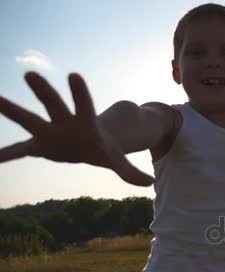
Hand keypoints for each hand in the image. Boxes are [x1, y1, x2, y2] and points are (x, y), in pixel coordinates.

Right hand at [0, 72, 152, 185]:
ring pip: (29, 119)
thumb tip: (149, 182)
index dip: (80, 92)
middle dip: (44, 91)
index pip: (84, 105)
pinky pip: (20, 150)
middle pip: (54, 104)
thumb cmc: (104, 148)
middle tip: (30, 74)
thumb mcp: (117, 160)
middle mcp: (65, 123)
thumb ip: (130, 172)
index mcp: (86, 123)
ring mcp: (50, 132)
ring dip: (12, 109)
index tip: (74, 75)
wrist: (90, 145)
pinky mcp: (39, 145)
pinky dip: (8, 154)